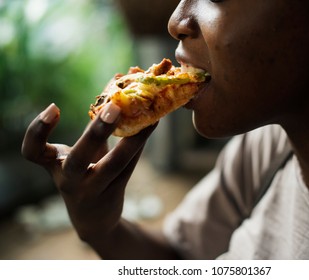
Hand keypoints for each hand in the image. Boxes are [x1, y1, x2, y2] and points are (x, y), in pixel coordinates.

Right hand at [21, 103, 156, 240]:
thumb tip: (116, 86)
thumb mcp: (81, 155)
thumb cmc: (84, 176)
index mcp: (54, 166)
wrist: (93, 219)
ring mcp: (93, 190)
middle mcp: (70, 180)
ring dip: (132, 139)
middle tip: (114, 107)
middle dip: (96, 133)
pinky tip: (153, 124)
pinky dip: (140, 144)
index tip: (54, 107)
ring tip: (149, 116)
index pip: (32, 152)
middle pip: (78, 160)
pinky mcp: (114, 192)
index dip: (38, 130)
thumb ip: (94, 128)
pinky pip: (129, 165)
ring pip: (115, 164)